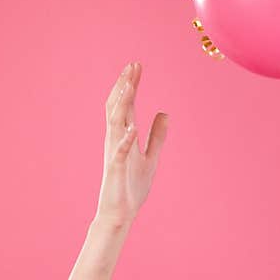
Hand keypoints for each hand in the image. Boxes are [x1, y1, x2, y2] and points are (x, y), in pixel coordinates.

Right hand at [95, 62, 168, 227]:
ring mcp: (115, 154)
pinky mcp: (116, 170)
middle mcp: (115, 141)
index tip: (136, 66)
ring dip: (122, 105)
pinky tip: (132, 129)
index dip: (130, 85)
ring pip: (115, 124)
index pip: (126, 105)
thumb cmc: (132, 187)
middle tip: (132, 65)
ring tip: (130, 86)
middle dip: (124, 86)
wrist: (121, 213)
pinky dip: (125, 140)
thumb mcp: (151, 157)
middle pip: (118, 107)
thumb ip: (157, 136)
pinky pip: (119, 152)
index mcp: (124, 137)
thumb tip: (164, 113)